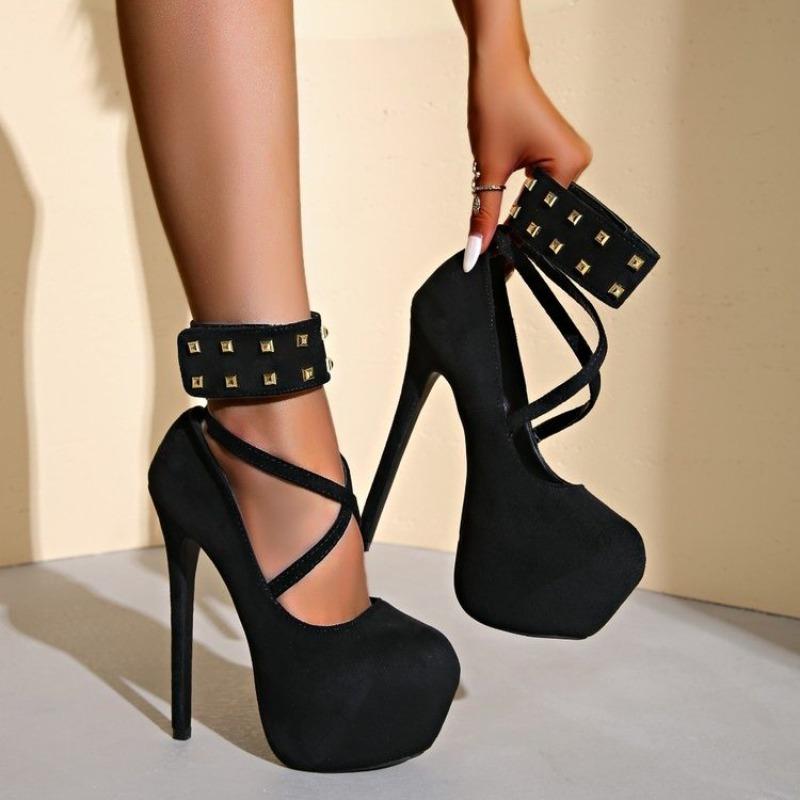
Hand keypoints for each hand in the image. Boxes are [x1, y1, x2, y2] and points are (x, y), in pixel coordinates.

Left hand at [463, 53, 591, 270]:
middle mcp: (578, 162)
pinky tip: (507, 201)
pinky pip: (540, 187)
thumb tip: (477, 251)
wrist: (496, 67)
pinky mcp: (557, 154)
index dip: (519, 241)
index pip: (543, 220)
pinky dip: (521, 197)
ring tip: (498, 218)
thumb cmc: (497, 103)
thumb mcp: (488, 168)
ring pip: (540, 202)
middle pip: (544, 213)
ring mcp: (569, 158)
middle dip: (517, 228)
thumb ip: (485, 215)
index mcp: (570, 165)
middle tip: (492, 250)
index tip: (500, 264)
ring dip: (518, 211)